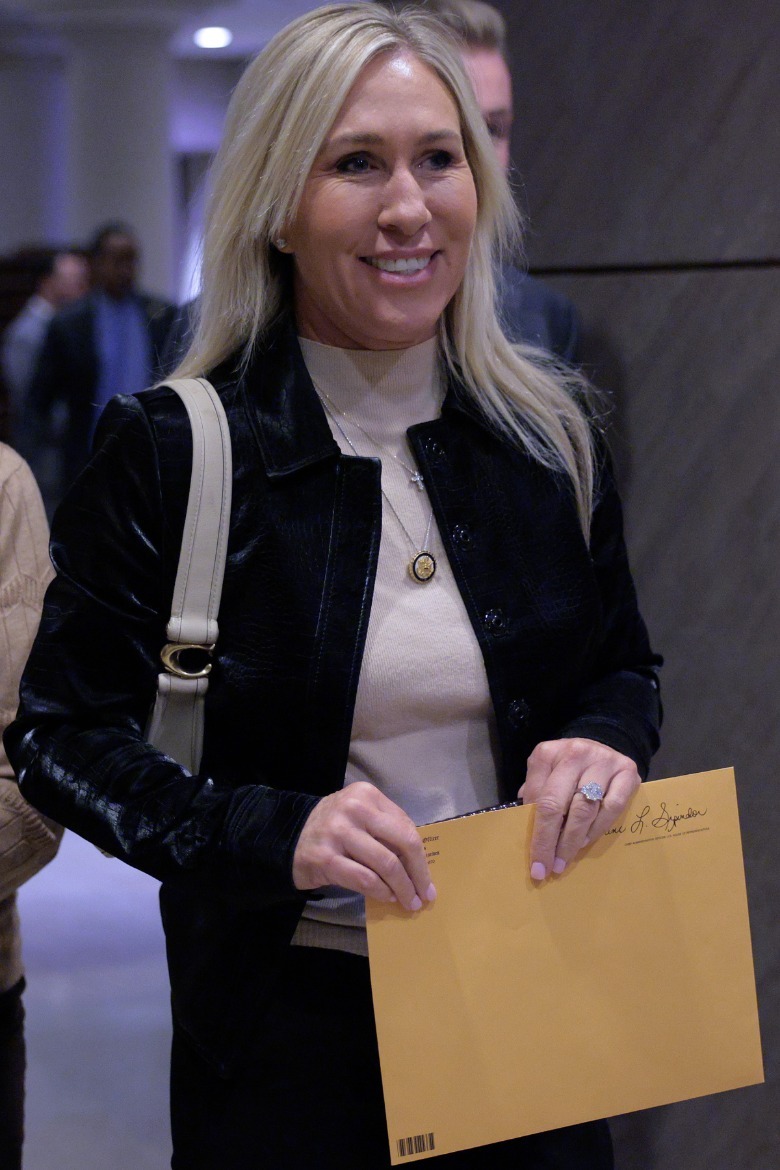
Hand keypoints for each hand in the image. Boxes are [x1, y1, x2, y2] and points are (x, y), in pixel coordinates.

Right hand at [292, 781, 435, 912]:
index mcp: (367, 795)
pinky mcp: (327, 858)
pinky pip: (365, 879)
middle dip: (418, 873)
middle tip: (424, 895)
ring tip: (408, 901)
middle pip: (402, 843)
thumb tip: (418, 861)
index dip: (421, 857)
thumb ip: (386, 828)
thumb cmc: (333, 828)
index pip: (405, 827)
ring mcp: (339, 833)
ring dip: (402, 888)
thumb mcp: (359, 815)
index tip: (427, 879)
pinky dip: (381, 892)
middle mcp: (354, 809)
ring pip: (386, 864)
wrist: (289, 838)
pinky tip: (387, 898)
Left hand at [518, 738, 639, 880]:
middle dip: (551, 842)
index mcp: (547, 753)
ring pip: (585, 808)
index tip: (535, 862)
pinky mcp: (628, 771)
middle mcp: (574, 753)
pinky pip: (613, 807)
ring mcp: (602, 760)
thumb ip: (535, 796)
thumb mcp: (545, 773)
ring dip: (574, 840)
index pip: (537, 798)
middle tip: (550, 867)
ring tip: (566, 858)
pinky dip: (599, 828)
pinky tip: (587, 840)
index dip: (535, 833)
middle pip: (557, 804)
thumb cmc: (566, 767)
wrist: (601, 745)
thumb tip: (525, 834)